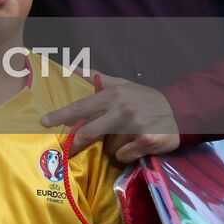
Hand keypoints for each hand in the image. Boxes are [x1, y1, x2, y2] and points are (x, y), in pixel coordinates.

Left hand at [41, 74, 179, 162]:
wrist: (179, 109)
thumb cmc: (143, 97)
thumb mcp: (121, 83)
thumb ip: (96, 77)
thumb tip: (73, 67)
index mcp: (112, 95)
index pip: (81, 106)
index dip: (61, 115)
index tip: (44, 122)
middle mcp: (121, 109)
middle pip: (91, 131)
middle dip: (77, 143)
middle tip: (68, 150)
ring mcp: (134, 126)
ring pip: (109, 147)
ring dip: (112, 146)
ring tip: (124, 137)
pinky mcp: (146, 142)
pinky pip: (124, 155)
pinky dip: (126, 154)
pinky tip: (135, 145)